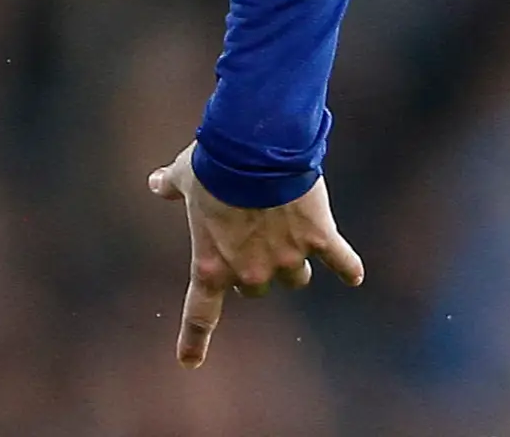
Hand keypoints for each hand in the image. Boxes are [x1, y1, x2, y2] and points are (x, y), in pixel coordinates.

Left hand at [147, 143, 363, 368]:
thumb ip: (171, 185)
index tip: (189, 363)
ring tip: (288, 225)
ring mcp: (289, 258)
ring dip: (292, 260)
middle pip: (257, 288)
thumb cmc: (214, 162)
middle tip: (253, 236)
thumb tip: (156, 182)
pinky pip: (341, 263)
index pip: (200, 312)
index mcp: (212, 263)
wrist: (256, 146)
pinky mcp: (320, 239)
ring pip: (295, 277)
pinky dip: (347, 268)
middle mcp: (252, 271)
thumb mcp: (185, 174)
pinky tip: (353, 275)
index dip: (194, 339)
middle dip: (257, 269)